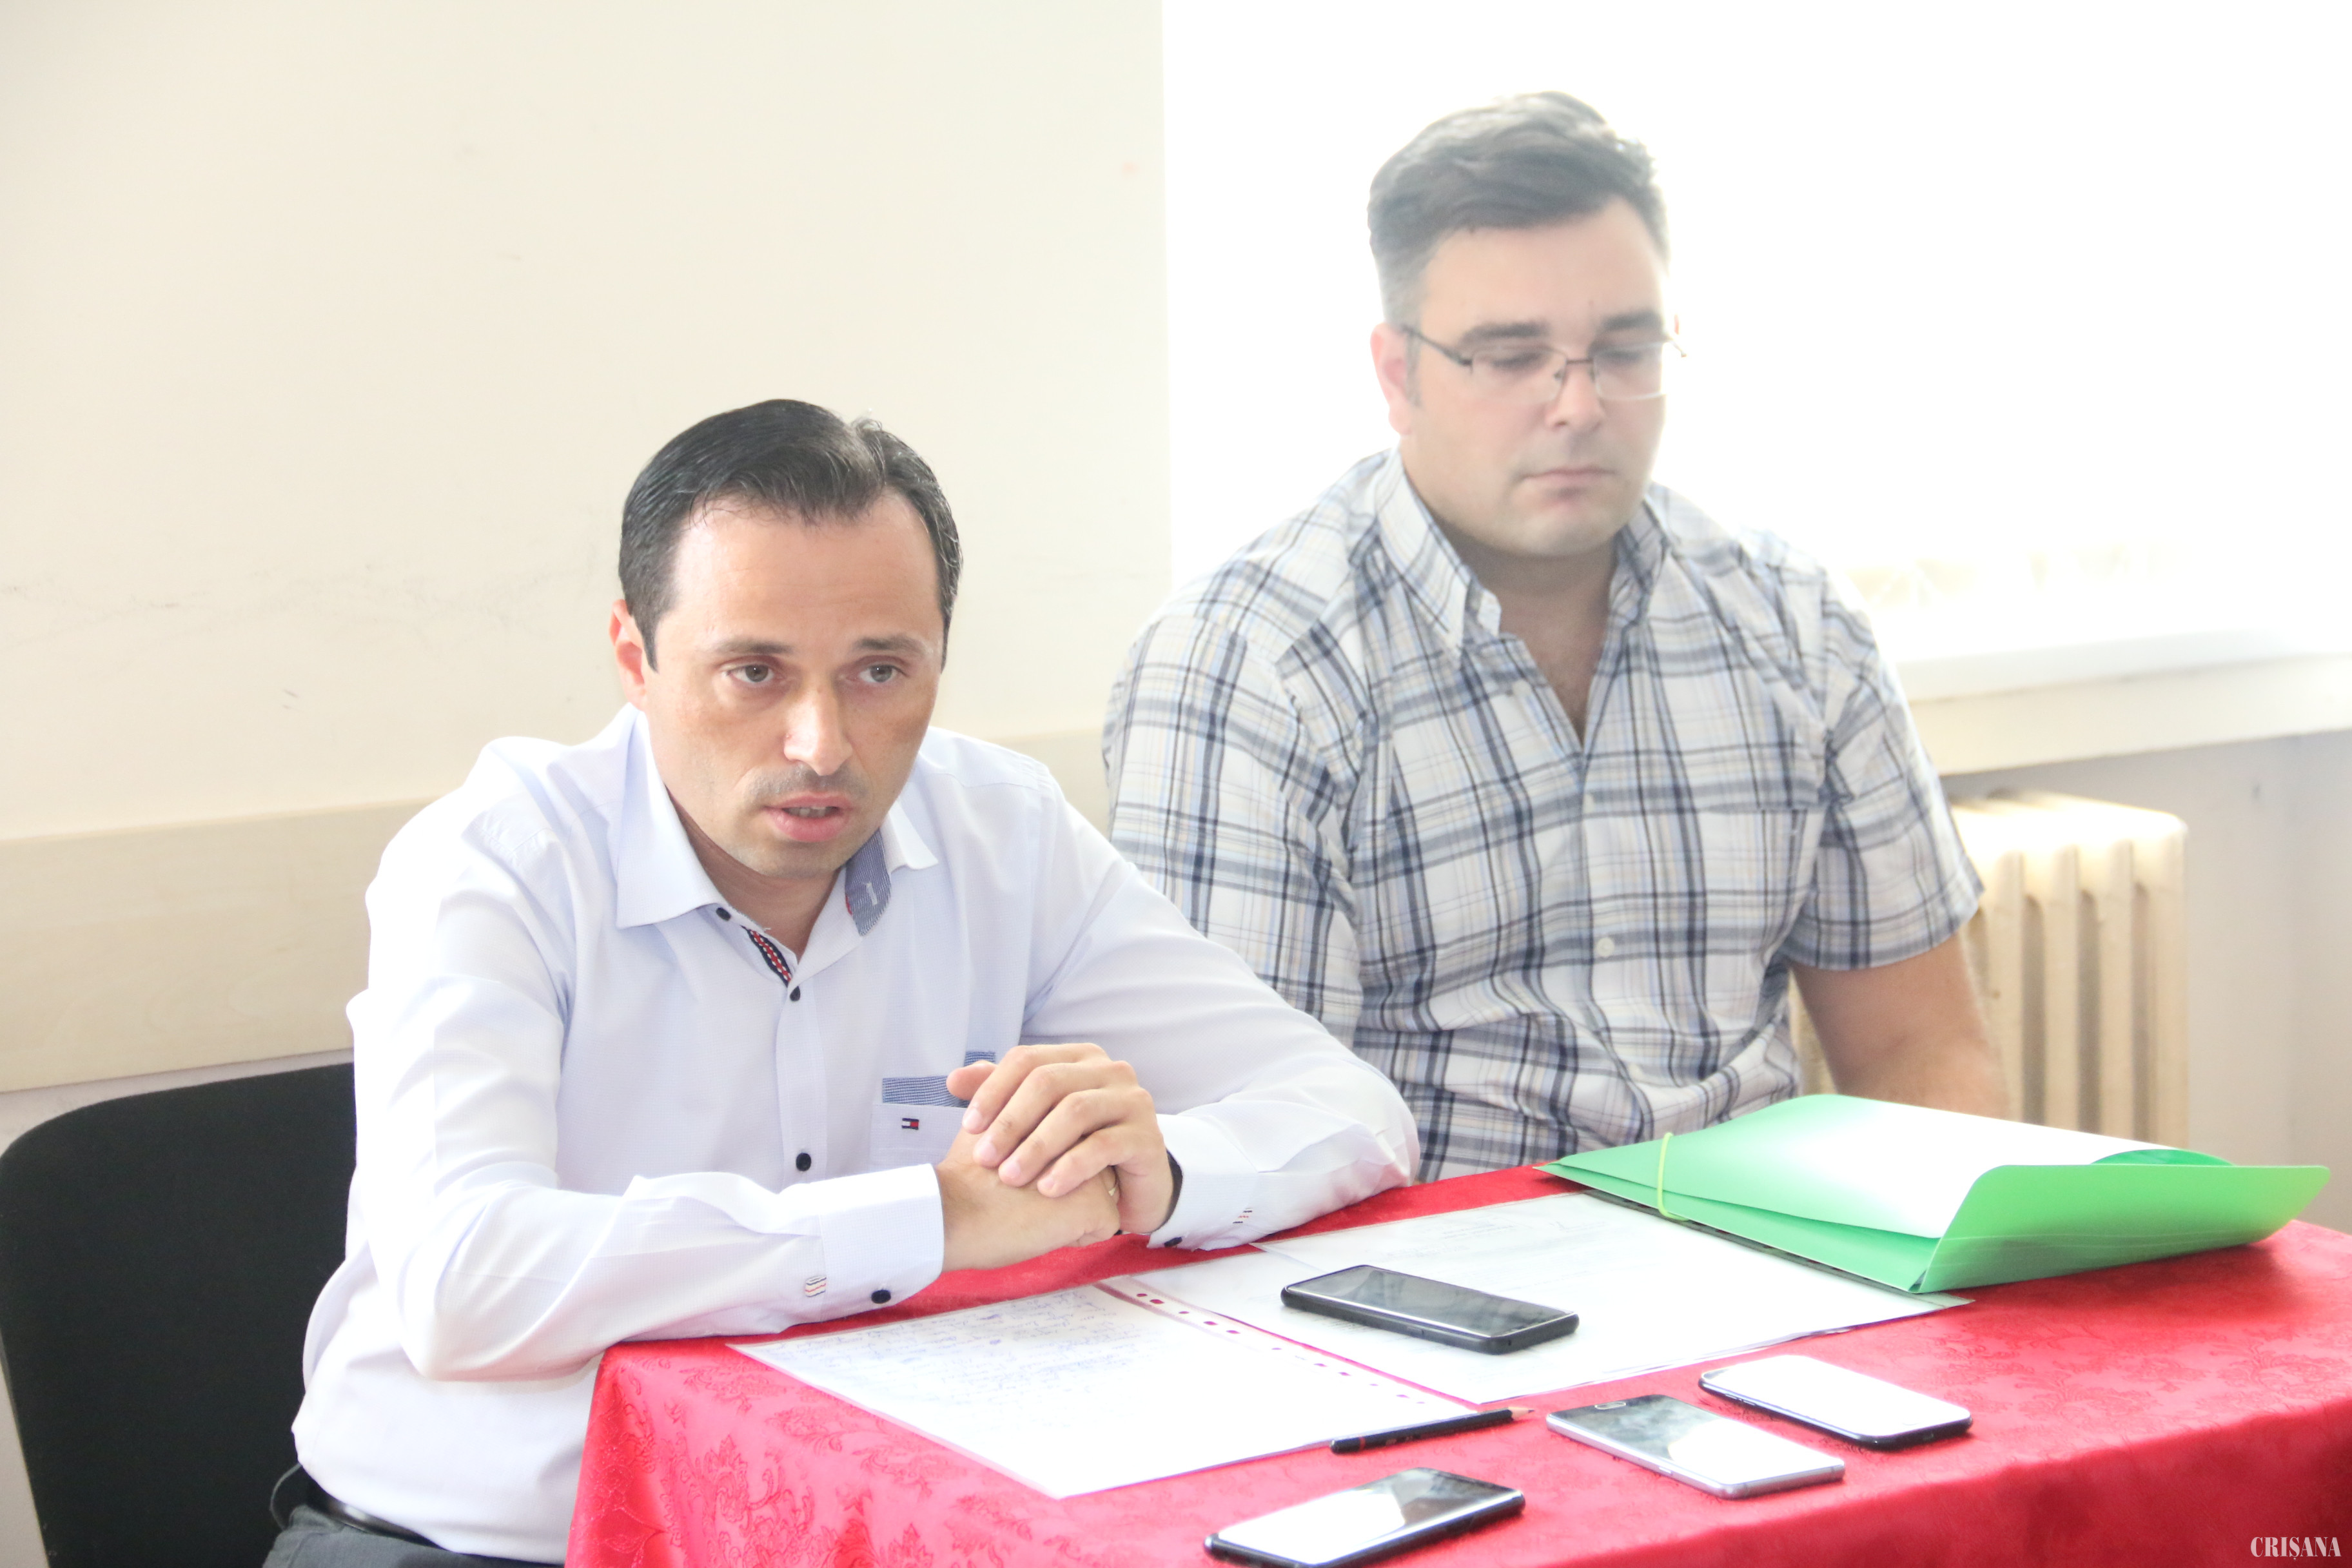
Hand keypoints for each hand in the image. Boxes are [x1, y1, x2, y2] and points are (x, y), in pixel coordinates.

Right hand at [936, 1128, 1119, 1271]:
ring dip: (1073, 1213)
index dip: (1052, 1170)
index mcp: (1060, 1114)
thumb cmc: (966, 1179)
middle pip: (1094, 1172)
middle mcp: (1084, 1133)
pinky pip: (1103, 1227)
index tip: (1020, 1179)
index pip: (1080, 1148)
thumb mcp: (991, 1129)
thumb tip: (1024, 1117)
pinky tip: (1042, 1228)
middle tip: (1026, 1196)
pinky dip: (1076, 1237)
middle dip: (1069, 1190)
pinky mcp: (1095, 1203)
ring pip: (1102, 1199)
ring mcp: (1092, 1166)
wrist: (952, 1213)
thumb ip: (1015, 1118)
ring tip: (1032, 1210)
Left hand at [947, 1044, 1175, 1235]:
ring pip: (1075, 1111)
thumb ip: (1000, 1095)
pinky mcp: (1147, 1136)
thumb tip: (953, 1078)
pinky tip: (1046, 1190)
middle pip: (1048, 1081)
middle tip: (984, 1158)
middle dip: (1010, 1121)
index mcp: (1080, 1057)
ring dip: (1036, 1146)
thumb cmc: (1076, 1150)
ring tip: (1010, 1177)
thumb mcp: (1036, 1121)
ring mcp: (1133, 1100)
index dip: (993, 1090)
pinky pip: (1103, 1146)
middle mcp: (1110, 1070)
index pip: (1027, 1060)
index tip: (968, 1127)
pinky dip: (1070, 1168)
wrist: (1129, 1188)